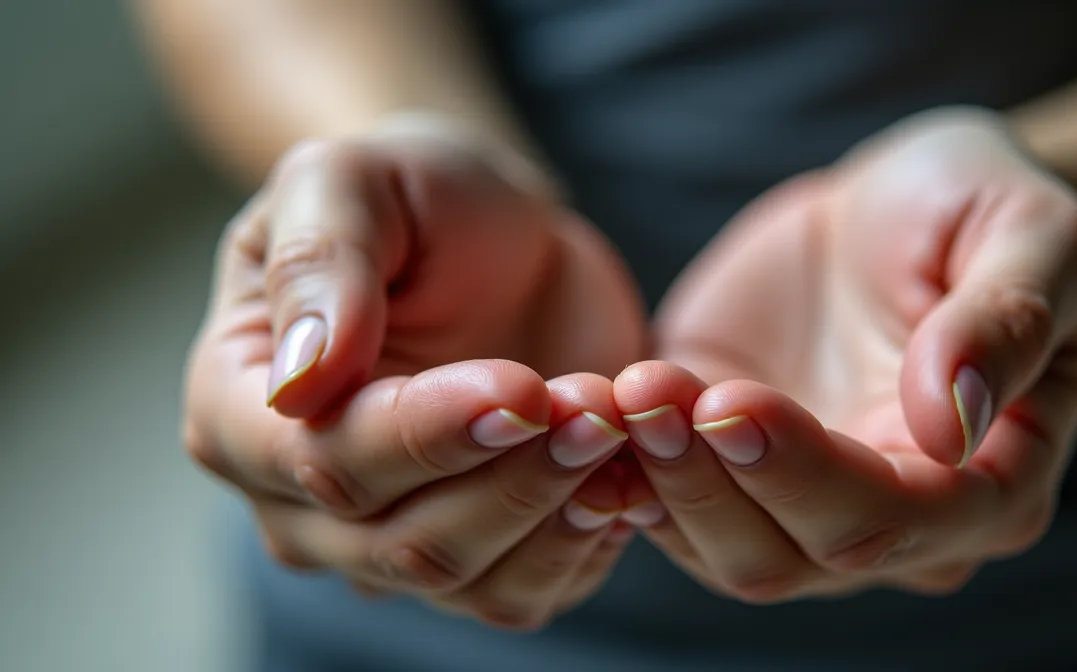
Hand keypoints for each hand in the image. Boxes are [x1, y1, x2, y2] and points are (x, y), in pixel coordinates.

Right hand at [182, 113, 646, 627]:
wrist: (497, 231)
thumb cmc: (412, 195)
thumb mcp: (349, 179)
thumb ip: (319, 264)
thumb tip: (300, 384)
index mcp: (240, 407)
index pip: (322, 460)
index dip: (427, 434)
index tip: (523, 387)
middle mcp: (299, 499)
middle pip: (400, 540)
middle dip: (513, 474)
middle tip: (596, 401)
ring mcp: (387, 541)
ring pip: (470, 578)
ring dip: (558, 508)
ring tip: (617, 421)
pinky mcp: (481, 550)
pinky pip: (529, 588)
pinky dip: (588, 540)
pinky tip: (625, 468)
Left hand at [615, 108, 1076, 601]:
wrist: (894, 207)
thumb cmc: (978, 208)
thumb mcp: (1032, 232)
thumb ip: (1005, 321)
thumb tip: (954, 422)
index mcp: (995, 483)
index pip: (905, 522)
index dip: (811, 476)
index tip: (733, 404)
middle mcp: (901, 524)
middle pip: (799, 554)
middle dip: (716, 481)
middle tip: (651, 393)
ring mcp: (805, 506)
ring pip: (723, 549)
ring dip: (660, 480)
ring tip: (621, 389)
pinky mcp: (728, 472)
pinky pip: (668, 506)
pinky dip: (623, 474)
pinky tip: (589, 413)